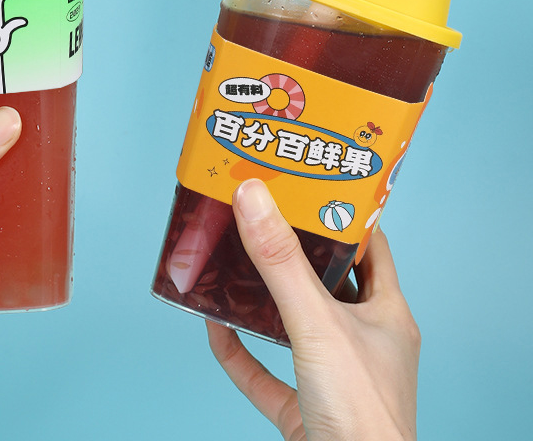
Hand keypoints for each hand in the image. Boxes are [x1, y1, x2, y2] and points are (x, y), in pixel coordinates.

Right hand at [206, 179, 419, 440]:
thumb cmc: (361, 413)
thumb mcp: (317, 323)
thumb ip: (281, 262)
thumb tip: (253, 197)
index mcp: (386, 315)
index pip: (369, 248)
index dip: (341, 217)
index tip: (307, 189)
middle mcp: (364, 342)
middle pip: (329, 284)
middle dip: (296, 254)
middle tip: (262, 219)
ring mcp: (335, 377)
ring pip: (297, 327)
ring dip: (265, 301)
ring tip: (235, 266)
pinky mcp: (306, 410)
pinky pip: (267, 374)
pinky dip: (241, 353)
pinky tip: (215, 330)